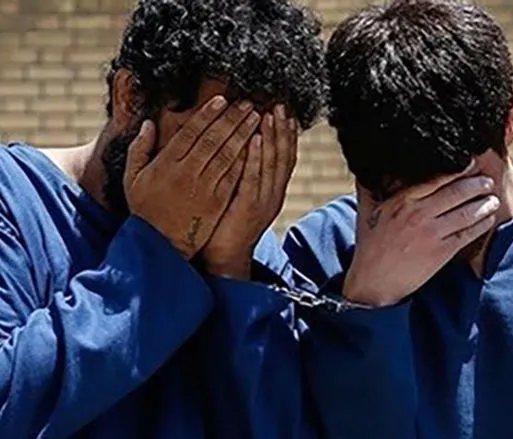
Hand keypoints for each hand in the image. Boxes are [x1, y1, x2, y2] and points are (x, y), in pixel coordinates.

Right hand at [124, 97, 262, 258]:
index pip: (191, 132)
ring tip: (256, 118)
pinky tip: (256, 146)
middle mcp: (187, 173)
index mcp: (167, 164)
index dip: (207, 114)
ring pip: (227, 156)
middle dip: (232, 119)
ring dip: (243, 134)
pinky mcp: (218, 202)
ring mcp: (204, 188)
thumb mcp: (133, 178)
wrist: (161, 244)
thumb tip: (149, 123)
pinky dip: (246, 159)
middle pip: (213, 140)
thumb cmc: (146, 209)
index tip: (221, 100)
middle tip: (247, 103)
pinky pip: (234, 176)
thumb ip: (140, 148)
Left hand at [201, 104, 300, 278]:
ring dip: (272, 137)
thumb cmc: (227, 224)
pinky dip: (256, 158)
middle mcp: (272, 194)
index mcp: (272, 191)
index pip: (284, 157)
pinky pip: (254, 178)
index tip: (284, 112)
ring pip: (272, 164)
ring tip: (269, 114)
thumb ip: (245, 173)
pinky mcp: (248, 208)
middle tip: (279, 106)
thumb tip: (244, 146)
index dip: (286, 134)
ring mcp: (263, 201)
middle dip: (282, 129)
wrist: (226, 257)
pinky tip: (255, 140)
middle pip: (283, 156)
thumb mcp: (241, 195)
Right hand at [343, 163, 500, 306]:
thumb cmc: (370, 244)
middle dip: (477, 184)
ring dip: (484, 204)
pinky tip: (488, 219)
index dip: (458, 169)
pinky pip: (467, 234)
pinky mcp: (440, 252)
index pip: (437, 178)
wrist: (374, 281)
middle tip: (488, 180)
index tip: (470, 162)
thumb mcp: (367, 210)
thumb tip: (371, 163)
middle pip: (457, 192)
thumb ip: (370, 185)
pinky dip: (481, 224)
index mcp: (402, 200)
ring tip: (493, 198)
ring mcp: (431, 233)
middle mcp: (418, 213)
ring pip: (466, 213)